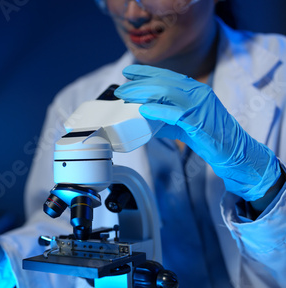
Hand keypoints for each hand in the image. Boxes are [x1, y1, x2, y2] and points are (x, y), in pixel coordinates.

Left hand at [115, 64, 281, 202]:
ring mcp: (200, 104)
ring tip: (126, 96)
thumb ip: (165, 119)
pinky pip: (175, 112)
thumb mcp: (183, 124)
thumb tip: (144, 119)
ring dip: (143, 93)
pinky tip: (144, 109)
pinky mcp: (199, 120)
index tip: (128, 71)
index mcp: (194, 89)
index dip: (146, 72)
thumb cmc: (209, 136)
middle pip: (163, 82)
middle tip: (121, 89)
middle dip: (139, 83)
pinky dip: (158, 110)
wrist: (232, 150)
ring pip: (167, 92)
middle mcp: (197, 92)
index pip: (166, 75)